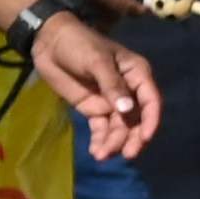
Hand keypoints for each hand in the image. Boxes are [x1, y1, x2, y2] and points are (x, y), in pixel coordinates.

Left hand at [24, 6, 161, 163]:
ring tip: (101, 155)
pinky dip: (101, 141)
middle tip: (126, 154)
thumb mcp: (97, 61)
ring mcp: (111, 102)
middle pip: (137, 119)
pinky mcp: (94, 109)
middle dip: (132, 138)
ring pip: (119, 127)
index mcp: (137, 75)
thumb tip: (126, 109)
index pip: (151, 101)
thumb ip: (112, 85)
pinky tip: (96, 152)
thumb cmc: (79, 45)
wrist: (49, 43)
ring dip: (114, 142)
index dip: (150, 120)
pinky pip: (101, 128)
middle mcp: (129, 91)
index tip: (144, 138)